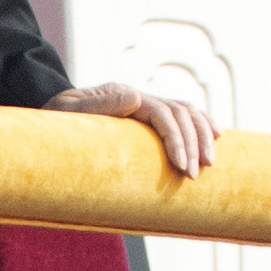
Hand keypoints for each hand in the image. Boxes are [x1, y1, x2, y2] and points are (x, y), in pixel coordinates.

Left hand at [47, 81, 218, 177]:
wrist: (53, 116)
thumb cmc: (56, 119)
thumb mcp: (68, 111)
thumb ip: (98, 104)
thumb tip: (136, 98)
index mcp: (123, 94)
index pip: (162, 112)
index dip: (176, 138)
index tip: (181, 167)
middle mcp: (139, 96)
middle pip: (180, 112)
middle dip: (193, 143)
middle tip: (194, 175)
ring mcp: (146, 103)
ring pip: (188, 111)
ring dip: (203, 134)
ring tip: (210, 163)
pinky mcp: (149, 115)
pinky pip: (184, 114)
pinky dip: (203, 123)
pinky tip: (216, 136)